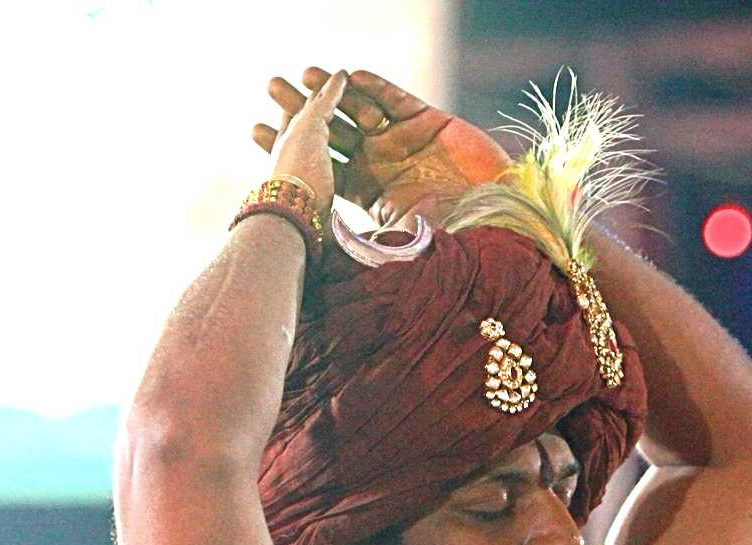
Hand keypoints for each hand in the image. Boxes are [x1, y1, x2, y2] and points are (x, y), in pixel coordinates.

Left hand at [252, 67, 513, 229]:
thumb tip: (317, 265)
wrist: (497, 225)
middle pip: (332, 130)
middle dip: (301, 108)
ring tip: (305, 73)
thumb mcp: (395, 244)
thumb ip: (362, 245)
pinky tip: (350, 77)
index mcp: (367, 189)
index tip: (254, 129)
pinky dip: (375, 87)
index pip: (320, 164)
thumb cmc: (448, 241)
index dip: (290, 146)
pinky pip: (396, 99)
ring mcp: (404, 139)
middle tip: (270, 87)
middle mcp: (381, 161)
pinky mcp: (430, 121)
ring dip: (333, 91)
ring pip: (360, 108)